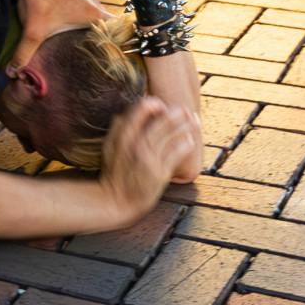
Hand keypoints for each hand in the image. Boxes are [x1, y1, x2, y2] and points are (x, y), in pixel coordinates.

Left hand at [9, 0, 108, 76]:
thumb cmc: (37, 4)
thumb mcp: (32, 34)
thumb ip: (24, 54)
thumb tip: (12, 72)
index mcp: (92, 14)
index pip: (117, 28)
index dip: (120, 39)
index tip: (117, 51)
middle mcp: (94, 2)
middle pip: (107, 21)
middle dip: (104, 34)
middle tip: (99, 50)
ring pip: (97, 11)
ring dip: (93, 22)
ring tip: (88, 38)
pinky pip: (87, 3)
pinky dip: (84, 12)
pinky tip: (74, 21)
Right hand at [100, 97, 198, 211]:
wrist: (117, 201)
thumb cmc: (114, 172)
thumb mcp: (109, 147)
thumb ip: (117, 129)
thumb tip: (124, 113)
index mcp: (123, 135)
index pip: (140, 109)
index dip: (153, 104)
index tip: (161, 105)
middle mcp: (136, 145)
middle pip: (161, 121)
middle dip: (177, 113)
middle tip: (186, 109)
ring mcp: (149, 159)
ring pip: (171, 135)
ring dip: (185, 125)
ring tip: (195, 120)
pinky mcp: (160, 173)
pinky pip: (176, 154)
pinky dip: (185, 145)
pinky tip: (191, 140)